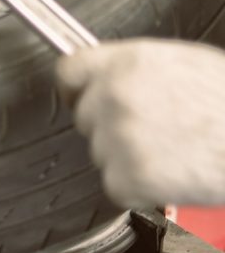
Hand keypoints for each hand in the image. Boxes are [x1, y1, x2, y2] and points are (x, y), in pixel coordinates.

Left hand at [57, 38, 224, 208]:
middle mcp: (115, 95)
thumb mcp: (183, 62)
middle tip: (153, 133)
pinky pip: (116, 186)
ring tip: (173, 152)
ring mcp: (119, 136)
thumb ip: (135, 68)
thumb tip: (108, 76)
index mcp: (127, 62)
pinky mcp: (129, 177)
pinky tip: (171, 175)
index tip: (80, 99)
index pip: (68, 71)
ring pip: (101, 153)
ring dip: (127, 158)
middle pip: (84, 117)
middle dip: (109, 127)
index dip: (76, 89)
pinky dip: (139, 189)